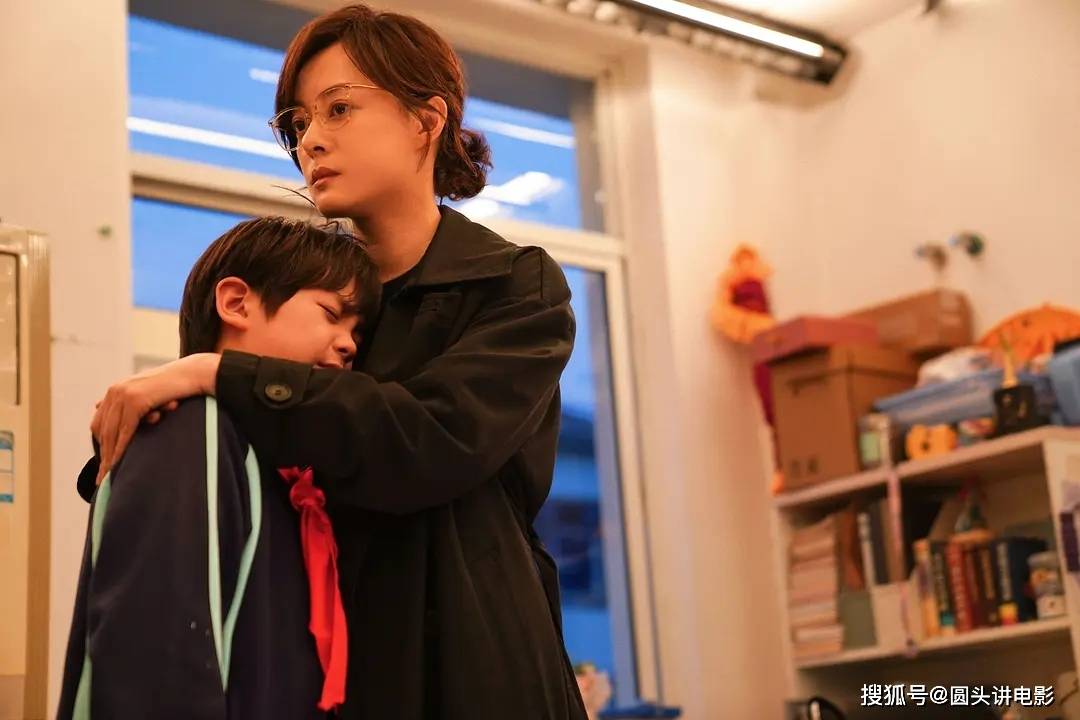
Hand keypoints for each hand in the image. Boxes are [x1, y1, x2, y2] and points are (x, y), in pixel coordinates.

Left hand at [91, 353, 220, 483]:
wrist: (195, 374)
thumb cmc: (178, 387)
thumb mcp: (150, 398)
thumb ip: (133, 405)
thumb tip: (105, 409)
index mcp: (116, 390)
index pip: (100, 423)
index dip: (101, 445)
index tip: (103, 465)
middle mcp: (115, 391)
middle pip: (102, 430)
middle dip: (103, 455)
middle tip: (102, 478)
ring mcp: (123, 394)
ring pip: (111, 433)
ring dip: (109, 457)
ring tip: (109, 476)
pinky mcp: (135, 400)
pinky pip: (125, 431)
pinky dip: (121, 449)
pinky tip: (119, 464)